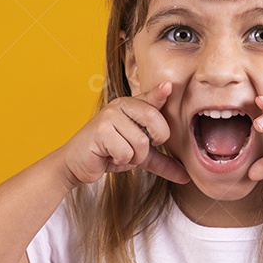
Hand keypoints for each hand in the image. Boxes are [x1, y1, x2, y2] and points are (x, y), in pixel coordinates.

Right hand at [59, 81, 189, 187]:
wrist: (77, 164)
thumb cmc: (108, 154)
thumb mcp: (140, 157)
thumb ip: (162, 162)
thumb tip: (186, 176)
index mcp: (132, 107)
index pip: (151, 98)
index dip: (161, 93)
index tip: (169, 86)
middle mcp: (121, 105)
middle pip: (155, 120)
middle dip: (153, 143)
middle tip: (137, 150)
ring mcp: (110, 115)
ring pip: (141, 142)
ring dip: (133, 158)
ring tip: (118, 153)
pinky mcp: (100, 130)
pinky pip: (126, 152)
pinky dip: (120, 161)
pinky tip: (108, 155)